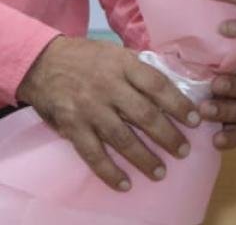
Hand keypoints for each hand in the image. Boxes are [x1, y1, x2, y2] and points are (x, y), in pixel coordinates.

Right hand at [15, 37, 200, 191]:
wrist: (40, 62)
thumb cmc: (84, 58)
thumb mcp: (114, 52)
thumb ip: (139, 68)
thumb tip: (171, 87)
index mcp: (122, 64)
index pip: (157, 85)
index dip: (179, 104)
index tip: (196, 120)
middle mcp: (107, 86)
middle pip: (144, 115)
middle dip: (167, 136)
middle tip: (183, 151)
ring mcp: (89, 108)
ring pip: (122, 138)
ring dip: (143, 158)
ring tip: (160, 172)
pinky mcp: (72, 127)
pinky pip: (93, 155)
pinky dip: (109, 172)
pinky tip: (124, 184)